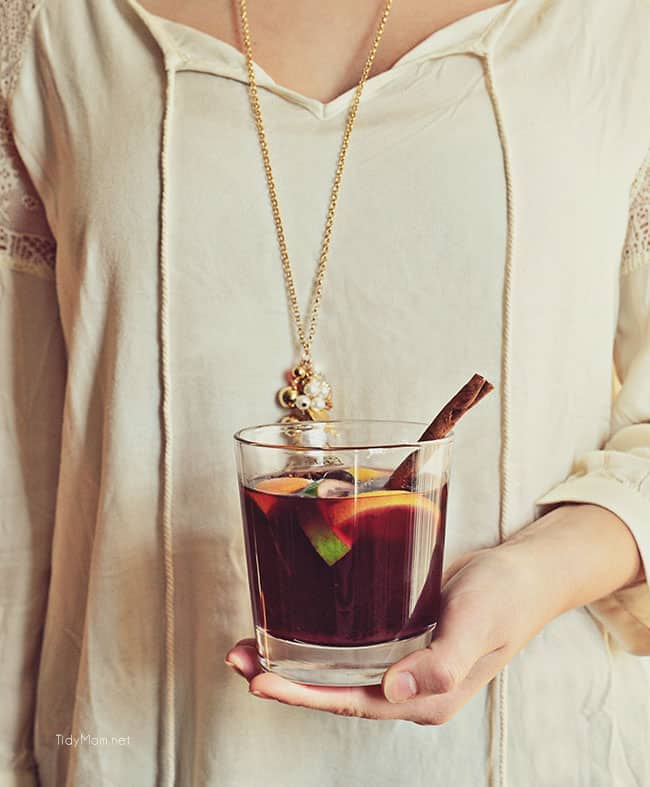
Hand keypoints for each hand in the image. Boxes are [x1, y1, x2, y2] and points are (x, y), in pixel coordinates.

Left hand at [225, 544, 555, 723]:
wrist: (520, 575)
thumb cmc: (504, 599)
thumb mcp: (477, 624)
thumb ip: (442, 661)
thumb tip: (396, 693)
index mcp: (425, 698)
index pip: (352, 702)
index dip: (303, 694)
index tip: (258, 679)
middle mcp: (407, 687)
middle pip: (334, 690)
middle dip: (282, 678)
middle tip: (236, 657)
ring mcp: (400, 662)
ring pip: (335, 669)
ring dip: (290, 659)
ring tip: (246, 644)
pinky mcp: (395, 635)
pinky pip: (347, 645)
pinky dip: (314, 639)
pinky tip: (289, 623)